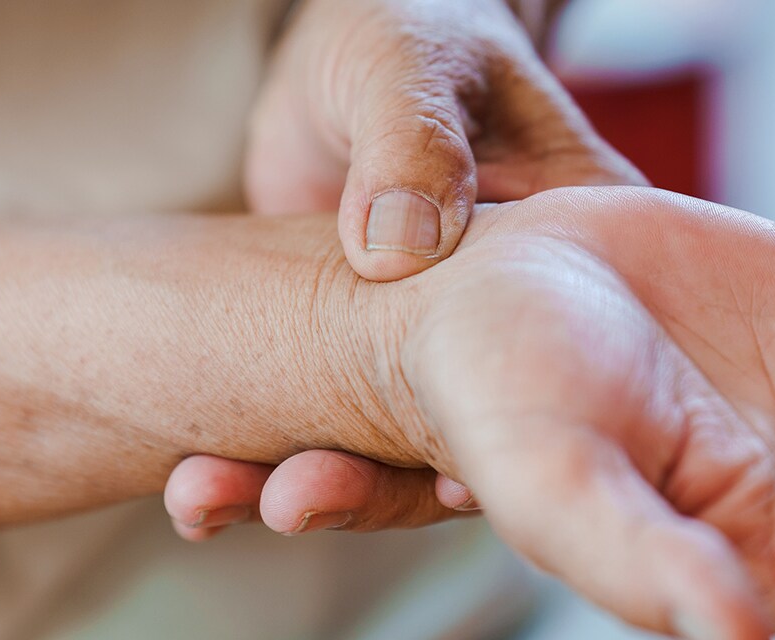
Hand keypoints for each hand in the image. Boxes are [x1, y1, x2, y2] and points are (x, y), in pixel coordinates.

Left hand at [166, 0, 640, 536]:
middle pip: (473, 438)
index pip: (580, 376)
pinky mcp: (354, 366)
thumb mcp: (411, 67)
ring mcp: (429, 357)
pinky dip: (256, 461)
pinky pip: (318, 430)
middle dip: (384, 486)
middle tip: (296, 499)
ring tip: (209, 500)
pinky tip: (193, 490)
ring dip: (305, 486)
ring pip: (388, 452)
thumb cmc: (401, 34)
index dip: (523, 440)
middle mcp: (512, 333)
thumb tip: (398, 248)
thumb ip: (413, 145)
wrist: (337, 61)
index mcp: (573, 263)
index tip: (450, 487)